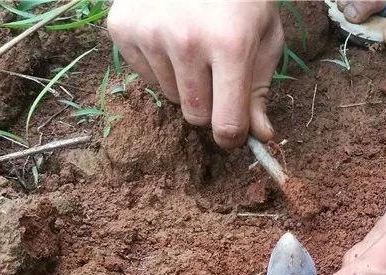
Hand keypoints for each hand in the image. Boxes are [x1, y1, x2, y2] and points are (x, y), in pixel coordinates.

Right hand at [107, 0, 282, 148]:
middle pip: (195, 115)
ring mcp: (150, 33)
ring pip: (169, 96)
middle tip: (217, 71)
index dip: (231, 135)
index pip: (225, 123)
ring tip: (193, 43)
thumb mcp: (263, 36)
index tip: (233, 134)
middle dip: (209, 103)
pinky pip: (144, 76)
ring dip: (183, 81)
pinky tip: (169, 33)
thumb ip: (259, 88)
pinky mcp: (122, 28)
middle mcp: (187, 41)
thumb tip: (260, 135)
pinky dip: (159, 64)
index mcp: (230, 44)